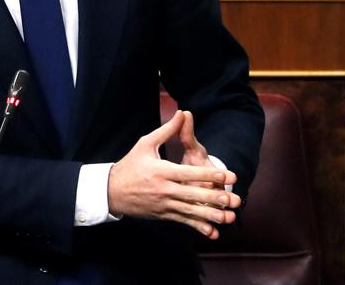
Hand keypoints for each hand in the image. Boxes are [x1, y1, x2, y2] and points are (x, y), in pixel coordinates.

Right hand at [106, 110, 240, 238]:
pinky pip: (183, 221)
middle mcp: (163, 189)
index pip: (188, 173)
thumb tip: (182, 113)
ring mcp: (163, 204)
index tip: (226, 175)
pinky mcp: (163, 214)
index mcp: (160, 171)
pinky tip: (212, 232)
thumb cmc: (131, 164)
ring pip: (190, 210)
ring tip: (228, 217)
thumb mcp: (146, 144)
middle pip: (192, 193)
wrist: (112, 190)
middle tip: (232, 198)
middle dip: (213, 197)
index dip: (208, 174)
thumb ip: (167, 130)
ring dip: (210, 215)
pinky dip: (198, 227)